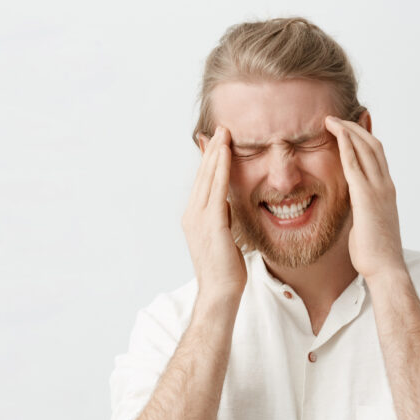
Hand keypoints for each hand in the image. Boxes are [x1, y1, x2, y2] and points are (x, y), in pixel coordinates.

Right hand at [182, 126, 246, 300]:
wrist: (220, 292)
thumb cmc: (225, 271)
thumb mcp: (224, 237)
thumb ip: (223, 218)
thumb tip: (227, 204)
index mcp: (194, 218)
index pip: (203, 183)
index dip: (210, 161)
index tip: (218, 142)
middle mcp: (192, 215)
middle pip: (202, 175)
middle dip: (211, 150)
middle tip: (220, 128)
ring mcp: (198, 218)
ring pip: (207, 178)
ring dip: (215, 153)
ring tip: (223, 132)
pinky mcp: (211, 223)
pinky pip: (217, 189)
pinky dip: (220, 168)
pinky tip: (225, 153)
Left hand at [325, 115, 406, 281]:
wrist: (384, 268)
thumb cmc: (373, 253)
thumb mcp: (366, 225)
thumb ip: (361, 211)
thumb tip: (353, 209)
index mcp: (386, 192)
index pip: (376, 156)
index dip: (364, 139)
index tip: (350, 128)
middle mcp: (385, 186)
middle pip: (373, 146)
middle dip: (355, 128)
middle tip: (338, 117)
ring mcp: (378, 190)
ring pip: (365, 149)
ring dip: (348, 131)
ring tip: (331, 119)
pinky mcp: (366, 198)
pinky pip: (355, 165)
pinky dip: (346, 147)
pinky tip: (335, 135)